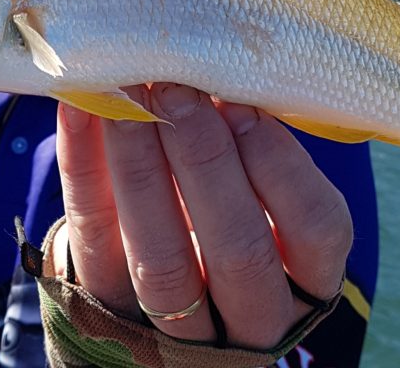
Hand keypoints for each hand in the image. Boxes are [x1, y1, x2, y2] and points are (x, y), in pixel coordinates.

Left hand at [55, 83, 351, 349]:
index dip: (282, 167)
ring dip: (143, 168)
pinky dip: (86, 169)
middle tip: (177, 90)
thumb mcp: (265, 194)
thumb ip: (254, 147)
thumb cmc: (230, 213)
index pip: (317, 230)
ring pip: (163, 261)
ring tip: (131, 98)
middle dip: (207, 162)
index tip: (244, 104)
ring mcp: (177, 328)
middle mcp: (253, 318)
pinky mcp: (104, 307)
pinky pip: (93, 241)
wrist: (155, 289)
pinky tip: (82, 110)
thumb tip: (221, 71)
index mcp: (309, 280)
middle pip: (240, 251)